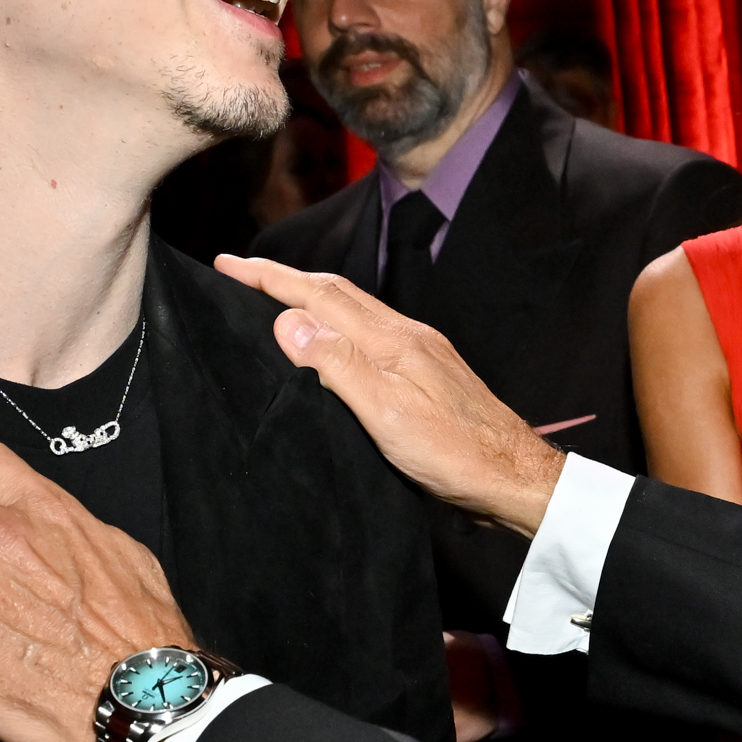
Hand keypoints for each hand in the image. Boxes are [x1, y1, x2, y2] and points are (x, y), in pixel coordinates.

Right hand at [215, 256, 565, 535]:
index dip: (270, 279)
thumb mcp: (388, 414)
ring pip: (356, 310)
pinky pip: (372, 331)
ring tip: (279, 297)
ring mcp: (421, 352)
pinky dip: (339, 323)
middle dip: (287, 278)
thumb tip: (288, 321)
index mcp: (392, 340)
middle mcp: (407, 335)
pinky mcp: (429, 373)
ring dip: (314, 297)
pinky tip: (335, 342)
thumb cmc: (455, 453)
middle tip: (243, 273)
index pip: (319, 295)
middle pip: (337, 292)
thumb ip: (338, 366)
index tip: (227, 264)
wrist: (514, 477)